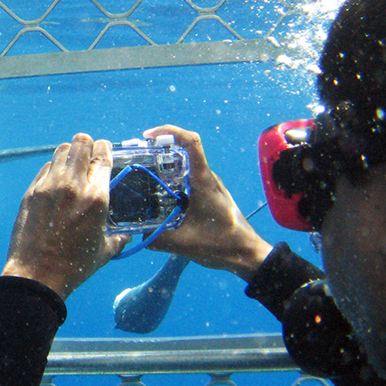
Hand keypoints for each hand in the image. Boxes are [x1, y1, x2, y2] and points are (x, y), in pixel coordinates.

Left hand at [1, 133, 129, 298]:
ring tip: (72, 165)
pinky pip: (46, 167)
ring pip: (61, 150)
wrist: (37, 274)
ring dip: (70, 154)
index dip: (105, 149)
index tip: (104, 150)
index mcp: (97, 198)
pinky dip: (54, 169)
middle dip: (87, 145)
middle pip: (81, 143)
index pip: (103, 156)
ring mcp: (50, 186)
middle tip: (88, 155)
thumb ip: (117, 239)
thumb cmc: (74, 267)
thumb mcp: (103, 252)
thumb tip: (125, 236)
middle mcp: (73, 185)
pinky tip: (56, 182)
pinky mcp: (32, 191)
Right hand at [142, 125, 271, 281]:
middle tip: (138, 157)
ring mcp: (209, 186)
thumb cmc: (222, 245)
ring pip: (185, 165)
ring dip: (165, 164)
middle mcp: (207, 178)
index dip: (169, 131)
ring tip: (143, 174)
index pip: (190, 142)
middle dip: (159, 148)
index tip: (148, 137)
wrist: (248, 255)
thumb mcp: (183, 243)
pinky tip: (159, 194)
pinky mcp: (209, 195)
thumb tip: (137, 234)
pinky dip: (172, 179)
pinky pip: (188, 179)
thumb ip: (156, 239)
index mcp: (203, 181)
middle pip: (184, 150)